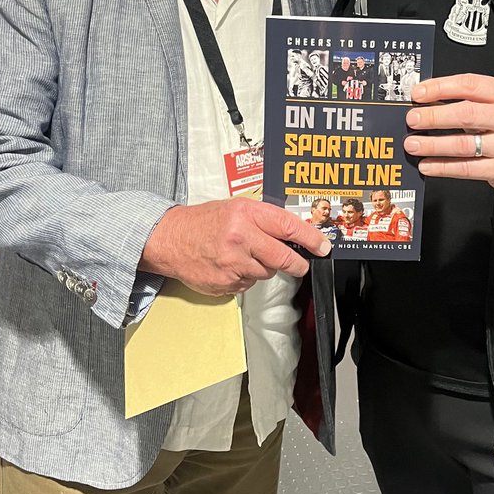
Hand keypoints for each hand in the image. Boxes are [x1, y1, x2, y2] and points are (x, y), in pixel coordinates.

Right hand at [140, 198, 331, 296]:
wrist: (169, 239)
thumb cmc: (203, 222)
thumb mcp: (236, 209)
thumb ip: (264, 219)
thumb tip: (295, 233)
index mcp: (245, 214)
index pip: (288, 226)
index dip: (311, 238)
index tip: (323, 246)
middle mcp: (240, 238)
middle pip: (283, 257)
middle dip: (297, 263)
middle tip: (300, 264)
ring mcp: (232, 263)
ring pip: (266, 273)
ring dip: (263, 267)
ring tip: (244, 255)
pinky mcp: (226, 283)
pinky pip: (248, 284)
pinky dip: (245, 277)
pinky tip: (231, 265)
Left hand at [402, 74, 493, 191]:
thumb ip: (471, 98)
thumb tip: (428, 99)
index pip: (471, 85)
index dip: (441, 87)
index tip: (419, 93)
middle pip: (466, 113)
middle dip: (434, 116)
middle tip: (413, 119)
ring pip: (463, 144)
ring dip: (433, 144)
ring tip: (414, 143)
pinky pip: (467, 168)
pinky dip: (443, 166)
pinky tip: (428, 164)